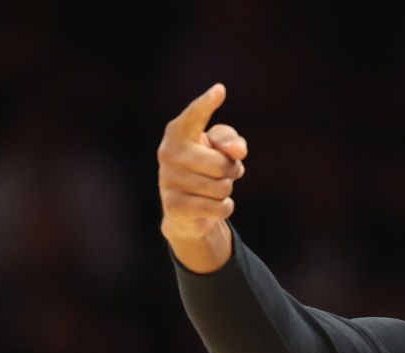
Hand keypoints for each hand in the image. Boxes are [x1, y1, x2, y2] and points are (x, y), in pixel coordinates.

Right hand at [158, 84, 247, 271]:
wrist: (186, 210)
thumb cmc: (206, 169)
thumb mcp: (221, 150)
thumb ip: (231, 141)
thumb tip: (236, 149)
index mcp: (178, 133)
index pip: (194, 117)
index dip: (206, 105)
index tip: (220, 90)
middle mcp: (168, 153)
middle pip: (221, 164)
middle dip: (231, 171)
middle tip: (223, 173)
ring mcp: (169, 180)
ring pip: (222, 187)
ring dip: (226, 191)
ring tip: (212, 189)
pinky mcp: (175, 206)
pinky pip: (219, 207)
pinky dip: (223, 208)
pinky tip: (211, 206)